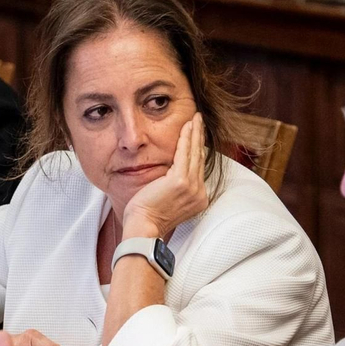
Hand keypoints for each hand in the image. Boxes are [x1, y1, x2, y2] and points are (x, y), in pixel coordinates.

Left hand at [122, 114, 207, 238]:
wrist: (144, 227)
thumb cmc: (149, 217)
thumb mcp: (169, 201)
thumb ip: (176, 187)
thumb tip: (173, 173)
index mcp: (197, 198)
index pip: (198, 168)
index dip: (198, 149)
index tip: (197, 135)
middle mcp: (198, 193)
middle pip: (200, 158)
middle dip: (199, 137)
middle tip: (200, 120)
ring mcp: (191, 187)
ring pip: (194, 153)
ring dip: (195, 132)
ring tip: (196, 118)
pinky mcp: (180, 181)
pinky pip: (184, 153)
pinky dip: (186, 138)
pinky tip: (187, 126)